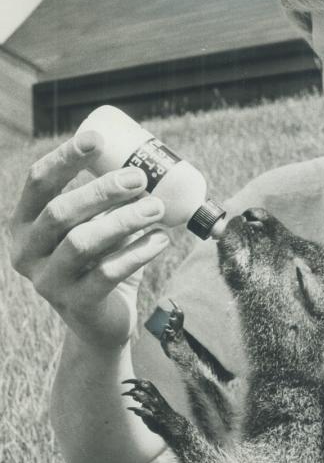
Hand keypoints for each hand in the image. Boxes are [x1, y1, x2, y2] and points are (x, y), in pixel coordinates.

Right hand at [10, 130, 168, 348]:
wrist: (103, 323)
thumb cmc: (100, 263)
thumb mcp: (96, 227)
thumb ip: (107, 201)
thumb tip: (142, 160)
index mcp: (24, 224)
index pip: (38, 182)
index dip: (65, 158)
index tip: (98, 139)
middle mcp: (27, 252)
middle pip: (60, 211)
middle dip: (102, 190)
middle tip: (140, 178)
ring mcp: (48, 282)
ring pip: (83, 242)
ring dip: (124, 220)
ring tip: (157, 207)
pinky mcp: (76, 305)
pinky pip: (107, 273)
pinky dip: (137, 253)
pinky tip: (160, 239)